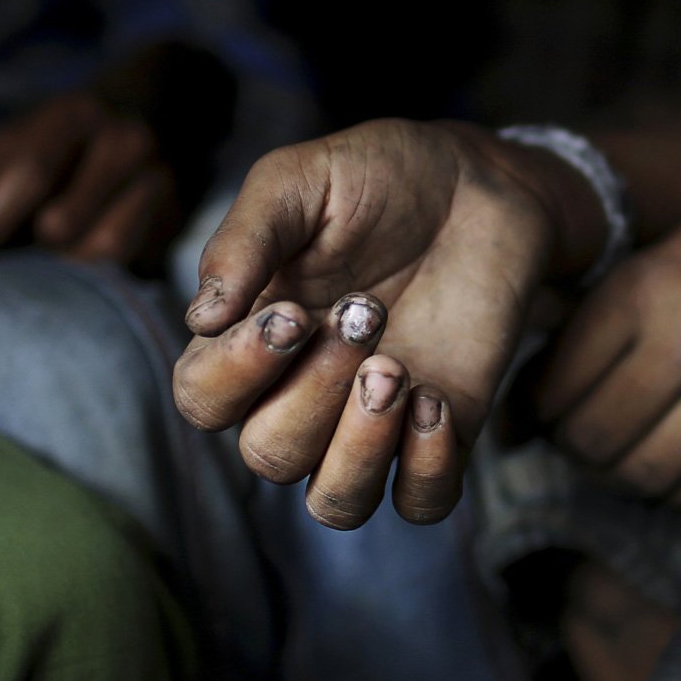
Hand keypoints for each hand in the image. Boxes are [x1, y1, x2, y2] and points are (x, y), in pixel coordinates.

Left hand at [0, 41, 236, 272]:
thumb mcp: (27, 138)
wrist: (166, 108)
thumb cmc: (76, 135)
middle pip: (63, 224)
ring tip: (66, 250)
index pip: (30, 172)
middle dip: (36, 244)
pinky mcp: (180, 219)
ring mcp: (163, 181)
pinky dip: (106, 270)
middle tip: (31, 243)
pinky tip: (99, 250)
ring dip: (72, 263)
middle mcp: (128, 142)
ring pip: (101, 252)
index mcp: (78, 113)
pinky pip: (133, 265)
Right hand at [172, 118, 584, 528]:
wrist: (480, 184)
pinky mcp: (440, 432)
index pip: (203, 399)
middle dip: (314, 391)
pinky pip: (418, 503)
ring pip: (332, 502)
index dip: (237, 372)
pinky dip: (424, 471)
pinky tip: (437, 402)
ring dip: (360, 448)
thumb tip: (201, 316)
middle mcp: (301, 392)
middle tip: (366, 311)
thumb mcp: (301, 180)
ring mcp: (371, 420)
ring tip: (398, 371)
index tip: (294, 312)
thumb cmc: (379, 176)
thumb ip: (245, 240)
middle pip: (267, 455)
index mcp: (252, 337)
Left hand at [534, 173, 680, 507]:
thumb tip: (506, 437)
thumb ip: (558, 352)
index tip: (535, 413)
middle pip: (596, 438)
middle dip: (569, 449)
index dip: (532, 415)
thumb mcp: (617, 286)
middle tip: (570, 437)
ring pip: (648, 472)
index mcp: (638, 294)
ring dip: (613, 476)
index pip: (556, 390)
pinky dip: (672, 491)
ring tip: (608, 454)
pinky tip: (660, 465)